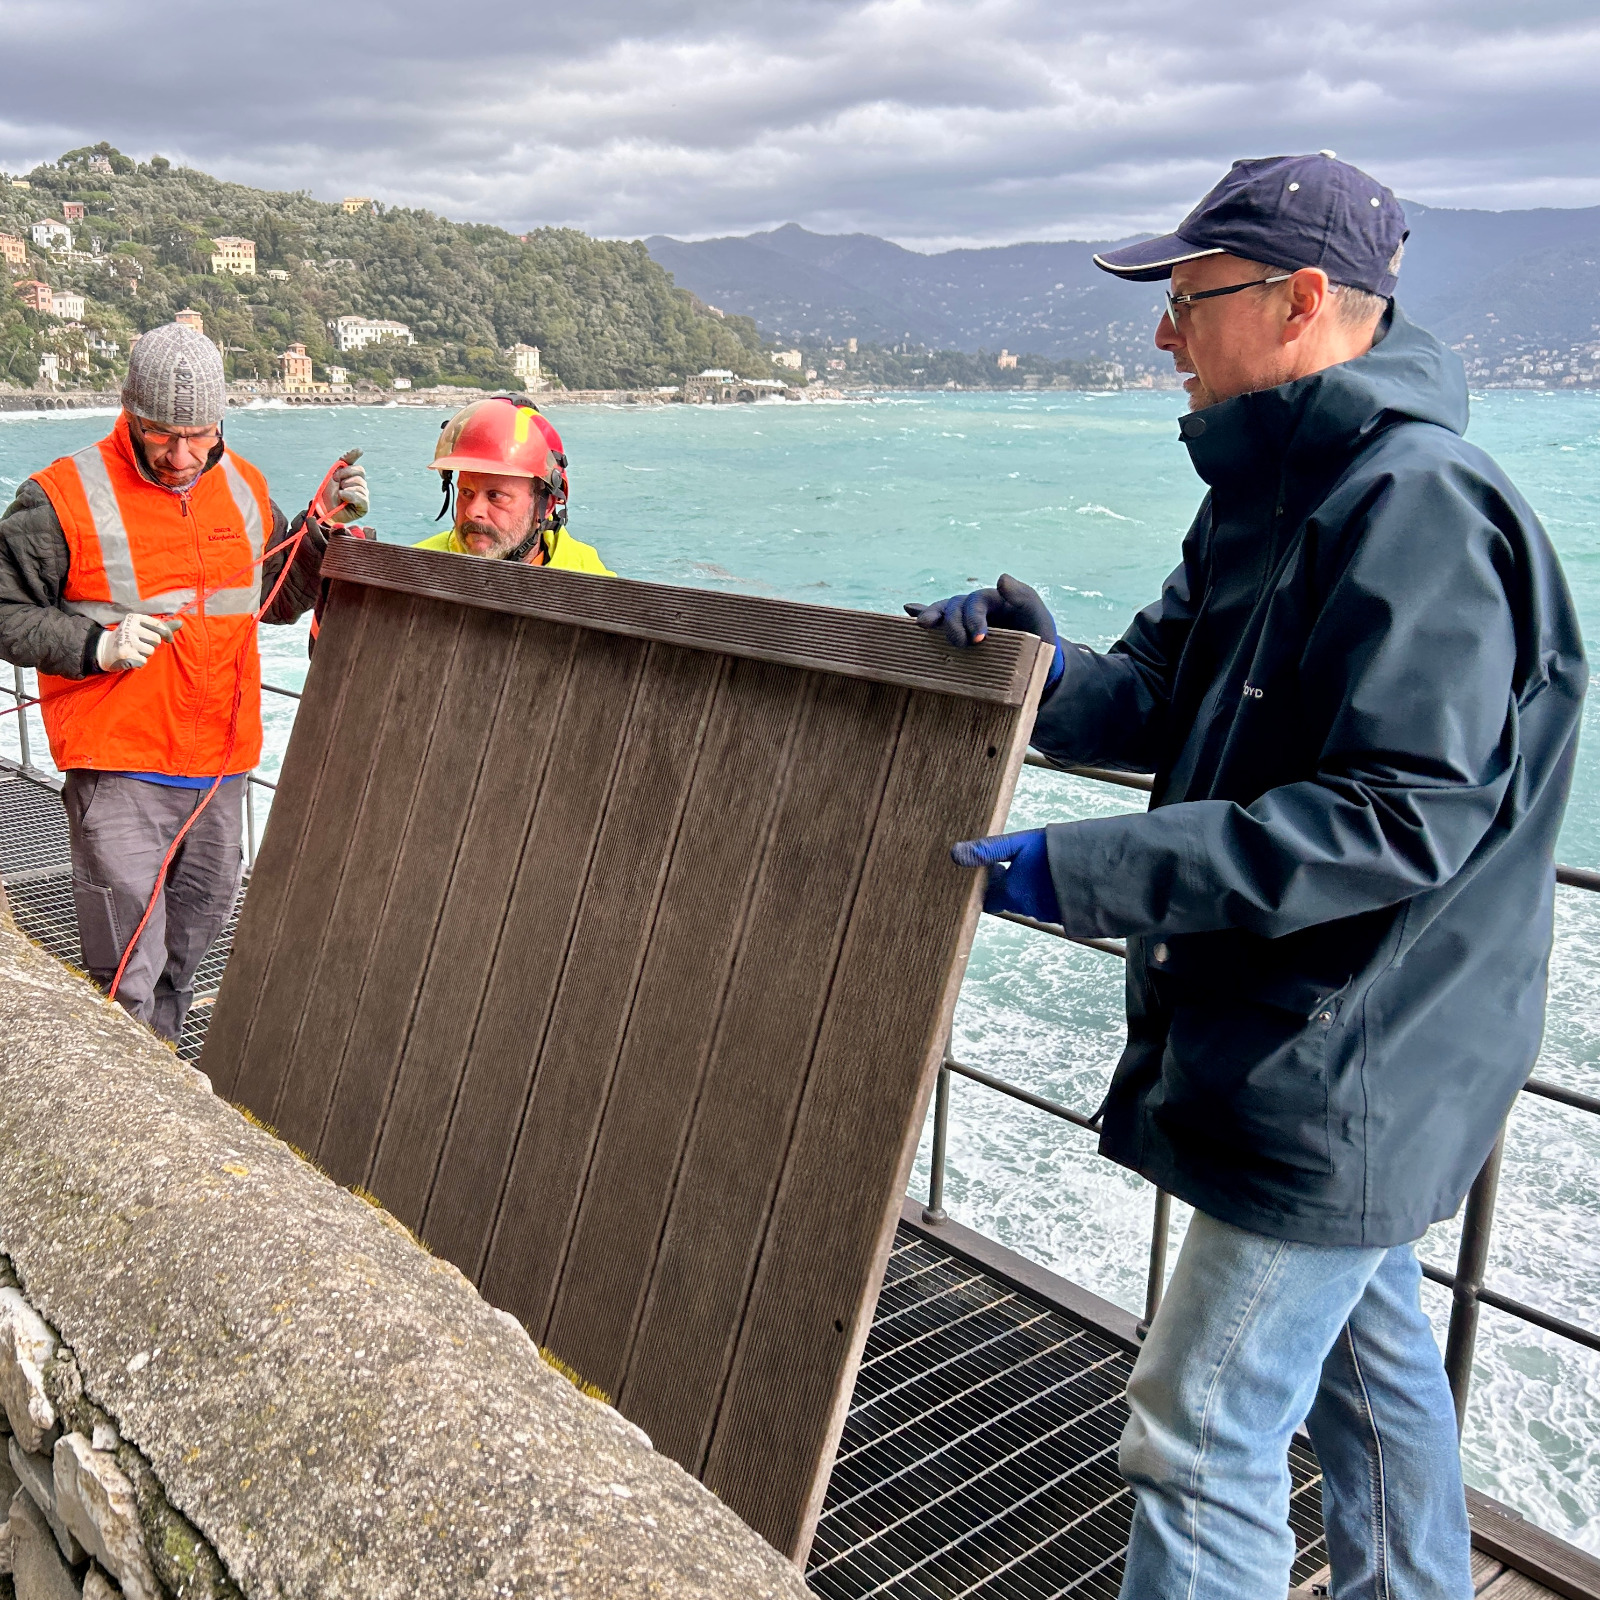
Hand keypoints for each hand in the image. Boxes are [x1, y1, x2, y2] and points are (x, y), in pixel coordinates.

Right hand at [96, 614, 181, 671]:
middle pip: (156, 639)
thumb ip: (161, 627)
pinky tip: (130, 658)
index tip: (168, 639)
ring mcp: (126, 640)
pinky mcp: (124, 654)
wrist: (104, 649)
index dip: (167, 634)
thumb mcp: (142, 628)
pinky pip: (143, 661)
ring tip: (134, 651)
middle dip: (152, 645)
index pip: (159, 625)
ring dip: (145, 654)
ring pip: (150, 651)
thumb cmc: (129, 638)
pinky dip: (139, 662)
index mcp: (135, 618)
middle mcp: (130, 627)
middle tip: (140, 645)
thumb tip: (181, 624)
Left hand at [325, 459, 368, 524]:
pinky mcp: (364, 507)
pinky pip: (362, 497)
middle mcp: (362, 487)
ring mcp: (363, 497)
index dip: (346, 470)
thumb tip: (361, 449)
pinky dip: (350, 496)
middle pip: (360, 475)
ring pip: (360, 485)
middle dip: (344, 478)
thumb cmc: (328, 493)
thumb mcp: (336, 473)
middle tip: (336, 485)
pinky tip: (343, 498)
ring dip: (346, 488)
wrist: (322, 509)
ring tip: (339, 495)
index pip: (359, 468)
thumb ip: (346, 460)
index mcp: (355, 478)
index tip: (335, 475)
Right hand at [904, 573, 1064, 689]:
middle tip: (961, 644)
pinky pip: (939, 620)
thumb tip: (1001, 577)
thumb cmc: (1039, 637)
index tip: (979, 639)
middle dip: (953, 624)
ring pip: (944, 612)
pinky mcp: (959, 633)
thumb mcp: (1037, 615)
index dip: (973, 618)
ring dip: (932, 617)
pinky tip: (907, 612)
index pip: (975, 602)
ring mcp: (965, 619)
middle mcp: (975, 606)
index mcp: (993, 599)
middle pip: (955, 606)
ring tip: (923, 626)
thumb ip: (1023, 596)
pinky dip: (923, 613)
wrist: (1038, 661)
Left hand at [951, 828, 1061, 924]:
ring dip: (1033, 889)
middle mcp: (1027, 908)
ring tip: (1045, 867)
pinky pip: (1053, 906)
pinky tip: (1061, 876)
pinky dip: (1053, 894)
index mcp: (1011, 893)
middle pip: (1011, 900)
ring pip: (1032, 903)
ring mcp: (1048, 913)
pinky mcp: (1068, 915)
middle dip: (1013, 885)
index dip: (990, 885)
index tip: (997, 868)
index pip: (988, 900)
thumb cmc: (1056, 851)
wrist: (1099, 867)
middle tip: (1023, 863)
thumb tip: (955, 854)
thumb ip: (988, 850)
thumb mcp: (1018, 843)